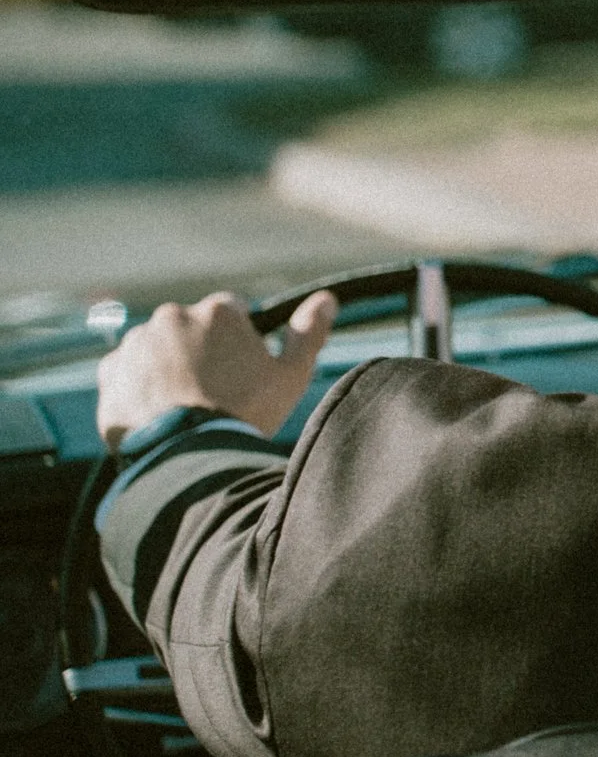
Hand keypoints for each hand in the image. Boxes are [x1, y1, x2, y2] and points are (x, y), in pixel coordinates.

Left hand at [94, 291, 334, 450]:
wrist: (187, 456)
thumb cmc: (245, 413)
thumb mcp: (291, 376)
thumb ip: (308, 333)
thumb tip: (326, 299)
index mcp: (218, 311)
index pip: (231, 310)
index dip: (239, 340)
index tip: (241, 369)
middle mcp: (173, 316)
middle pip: (192, 328)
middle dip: (201, 351)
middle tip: (214, 391)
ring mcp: (137, 343)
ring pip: (158, 349)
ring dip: (169, 367)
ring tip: (185, 407)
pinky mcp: (111, 372)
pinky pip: (128, 373)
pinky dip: (141, 388)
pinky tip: (159, 414)